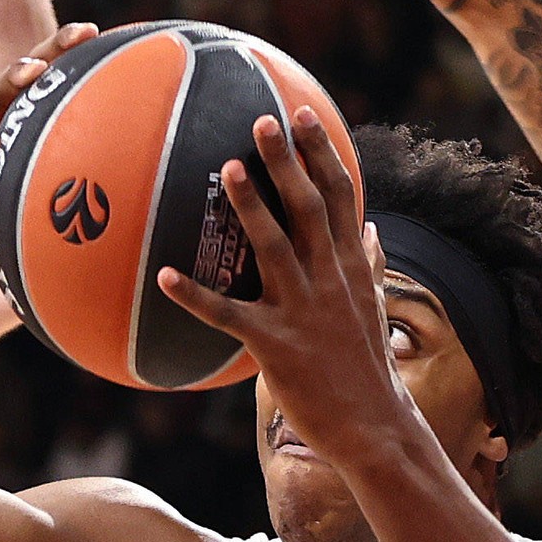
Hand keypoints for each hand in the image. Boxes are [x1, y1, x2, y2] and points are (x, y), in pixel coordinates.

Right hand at [0, 25, 104, 279]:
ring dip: (15, 80)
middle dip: (54, 48)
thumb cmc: (24, 222)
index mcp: (38, 126)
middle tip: (79, 32)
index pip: (60, 82)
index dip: (80, 56)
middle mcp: (13, 125)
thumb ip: (97, 189)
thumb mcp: (65, 204)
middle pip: (32, 75)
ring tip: (34, 70)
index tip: (106, 34)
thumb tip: (159, 191)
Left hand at [158, 110, 414, 463]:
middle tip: (262, 120)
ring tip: (227, 169)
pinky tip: (166, 276)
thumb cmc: (367, 367)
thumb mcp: (374, 307)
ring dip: (252, 207)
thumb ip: (371, 263)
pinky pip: (230, 316)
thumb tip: (374, 226)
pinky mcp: (277, 347)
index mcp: (352, 267)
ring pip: (276, 248)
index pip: (342, 196)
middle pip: (310, 208)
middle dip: (289, 161)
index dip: (322, 152)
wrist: (375, 427)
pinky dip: (196, 297)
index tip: (304, 114)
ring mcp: (305, 311)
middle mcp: (331, 280)